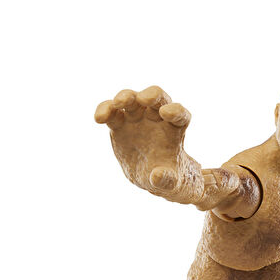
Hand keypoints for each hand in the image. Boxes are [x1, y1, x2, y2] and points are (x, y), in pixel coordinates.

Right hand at [95, 86, 202, 203]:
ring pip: (132, 100)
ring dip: (125, 97)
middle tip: (143, 99)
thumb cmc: (167, 177)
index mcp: (175, 130)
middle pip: (157, 99)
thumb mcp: (170, 184)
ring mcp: (138, 118)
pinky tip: (99, 119)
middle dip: (151, 95)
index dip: (176, 111)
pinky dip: (105, 110)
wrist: (149, 177)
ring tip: (117, 104)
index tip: (168, 113)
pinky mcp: (120, 123)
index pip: (179, 115)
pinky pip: (112, 112)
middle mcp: (157, 118)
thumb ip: (167, 180)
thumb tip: (157, 176)